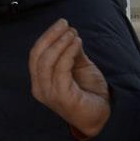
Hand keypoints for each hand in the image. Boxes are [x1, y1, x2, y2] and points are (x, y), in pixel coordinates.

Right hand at [29, 19, 111, 137]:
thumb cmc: (89, 93)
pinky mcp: (61, 96)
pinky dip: (68, 53)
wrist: (103, 116)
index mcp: (40, 81)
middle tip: (65, 24)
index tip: (62, 24)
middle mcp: (40, 88)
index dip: (47, 36)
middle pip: (37, 56)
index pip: (36, 54)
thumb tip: (70, 34)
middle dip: (51, 36)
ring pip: (47, 62)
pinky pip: (61, 70)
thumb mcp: (80, 67)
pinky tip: (77, 44)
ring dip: (60, 43)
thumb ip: (72, 53)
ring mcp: (49, 93)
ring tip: (73, 34)